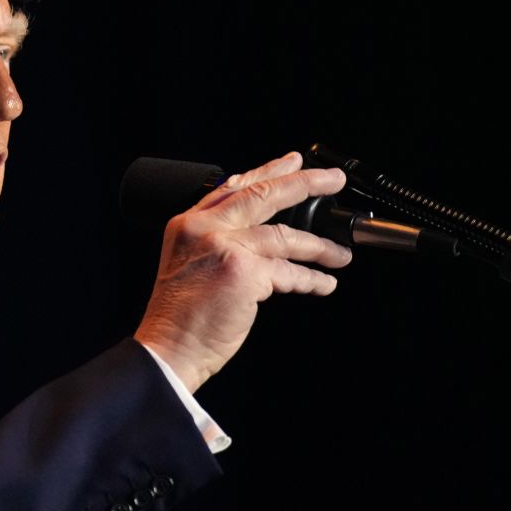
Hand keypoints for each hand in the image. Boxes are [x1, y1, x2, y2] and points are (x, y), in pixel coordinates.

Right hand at [134, 151, 351, 390]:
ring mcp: (224, 246)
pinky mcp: (244, 272)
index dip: (267, 171)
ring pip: (284, 235)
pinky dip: (311, 280)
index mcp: (188, 223)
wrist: (169, 348)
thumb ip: (217, 241)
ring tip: (340, 254)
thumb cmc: (180, 316)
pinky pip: (289, 272)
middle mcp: (204, 228)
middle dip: (305, 183)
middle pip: (264, 194)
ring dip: (319, 246)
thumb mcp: (189, 264)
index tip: (293, 162)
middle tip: (333, 180)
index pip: (232, 186)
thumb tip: (261, 233)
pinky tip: (324, 283)